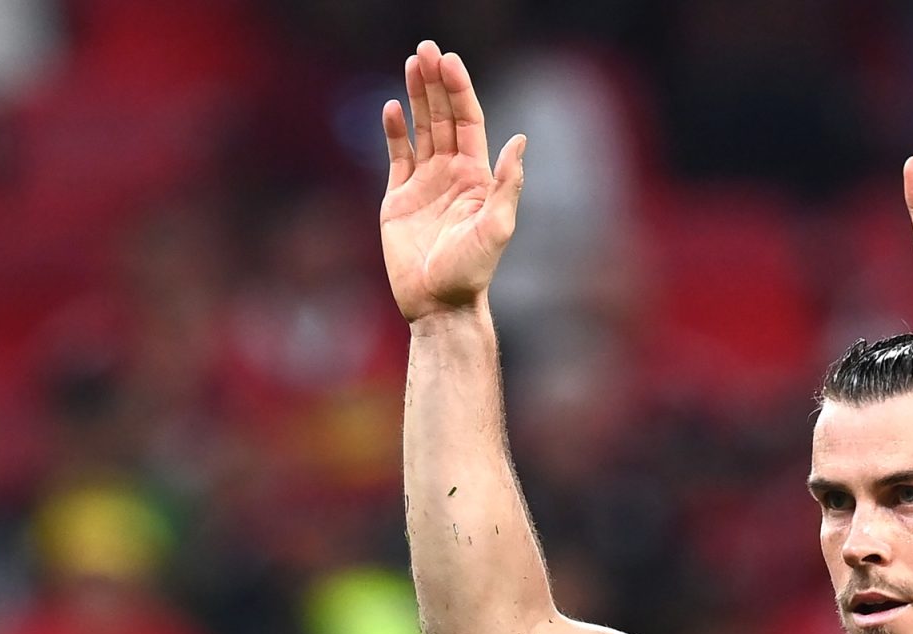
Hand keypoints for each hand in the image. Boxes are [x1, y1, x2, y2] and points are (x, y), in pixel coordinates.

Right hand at [381, 41, 526, 322]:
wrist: (438, 305)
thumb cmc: (471, 272)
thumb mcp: (496, 228)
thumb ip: (507, 184)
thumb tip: (520, 140)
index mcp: (476, 177)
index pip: (468, 121)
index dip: (459, 90)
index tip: (449, 61)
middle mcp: (452, 175)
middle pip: (444, 117)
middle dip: (436, 83)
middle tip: (426, 49)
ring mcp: (425, 184)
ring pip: (421, 130)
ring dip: (417, 96)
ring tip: (412, 62)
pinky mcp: (398, 199)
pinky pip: (397, 156)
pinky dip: (395, 131)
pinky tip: (393, 107)